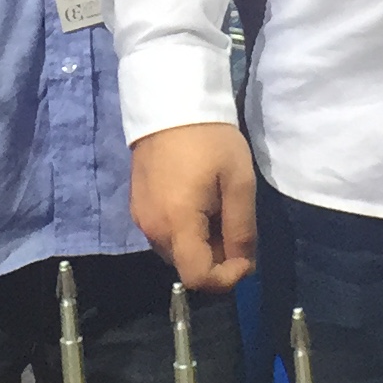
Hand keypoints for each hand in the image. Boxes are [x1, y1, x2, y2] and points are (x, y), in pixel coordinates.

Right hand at [130, 122, 258, 290]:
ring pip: (176, 252)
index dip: (227, 279)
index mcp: (177, 223)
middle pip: (188, 267)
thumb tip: (244, 264)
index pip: (198, 278)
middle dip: (217, 258)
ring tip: (217, 208)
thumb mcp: (239, 182)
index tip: (246, 256)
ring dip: (201, 244)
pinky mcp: (137, 207)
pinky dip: (186, 231)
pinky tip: (198, 202)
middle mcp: (153, 229)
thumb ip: (242, 229)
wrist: (169, 103)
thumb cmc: (209, 139)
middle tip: (234, 223)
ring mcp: (141, 218)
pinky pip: (165, 234)